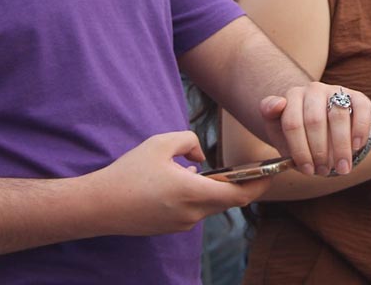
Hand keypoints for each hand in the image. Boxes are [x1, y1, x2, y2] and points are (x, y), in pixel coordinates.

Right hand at [90, 131, 271, 235]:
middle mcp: (191, 213)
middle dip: (244, 186)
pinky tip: (189, 180)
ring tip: (220, 171)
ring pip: (212, 205)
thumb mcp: (160, 144)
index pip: (239, 194)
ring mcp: (181, 224)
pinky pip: (196, 210)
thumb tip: (202, 157)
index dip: (259, 184)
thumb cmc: (128, 172)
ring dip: (219, 190)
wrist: (97, 205)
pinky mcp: (171, 228)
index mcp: (192, 193)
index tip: (272, 173)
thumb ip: (189, 141)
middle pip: (229, 201)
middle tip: (255, 170)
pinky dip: (201, 196)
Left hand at [260, 83, 370, 176]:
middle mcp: (313, 89)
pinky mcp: (358, 96)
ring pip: (338, 116)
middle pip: (315, 121)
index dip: (300, 150)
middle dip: (320, 151)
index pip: (292, 123)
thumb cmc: (298, 132)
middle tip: (324, 172)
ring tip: (342, 168)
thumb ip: (269, 114)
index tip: (307, 170)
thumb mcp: (278, 128)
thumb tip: (277, 104)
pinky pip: (361, 110)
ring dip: (341, 147)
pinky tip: (356, 148)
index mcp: (292, 96)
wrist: (321, 124)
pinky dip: (359, 131)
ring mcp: (336, 91)